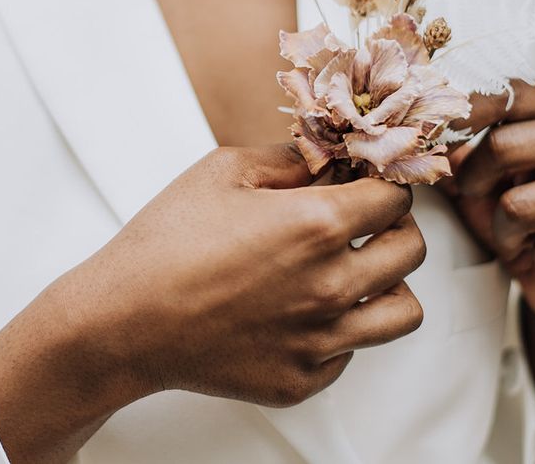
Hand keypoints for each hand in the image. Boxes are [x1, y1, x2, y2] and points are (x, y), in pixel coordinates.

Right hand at [0, 144, 424, 462]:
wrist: (123, 321)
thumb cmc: (168, 239)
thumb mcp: (225, 171)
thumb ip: (291, 158)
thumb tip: (332, 156)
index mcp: (318, 226)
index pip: (396, 195)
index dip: (386, 179)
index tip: (370, 180)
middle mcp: (332, 286)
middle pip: (411, 250)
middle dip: (393, 225)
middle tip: (363, 220)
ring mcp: (322, 341)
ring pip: (403, 311)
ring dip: (386, 282)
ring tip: (351, 270)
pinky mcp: (304, 379)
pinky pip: (353, 350)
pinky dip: (340, 326)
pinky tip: (300, 310)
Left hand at [444, 81, 534, 326]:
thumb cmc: (515, 215)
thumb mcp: (475, 172)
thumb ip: (452, 143)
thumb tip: (416, 125)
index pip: (506, 91)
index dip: (459, 115)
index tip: (429, 132)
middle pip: (505, 146)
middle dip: (476, 185)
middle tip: (483, 201)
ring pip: (521, 205)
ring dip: (505, 231)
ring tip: (521, 235)